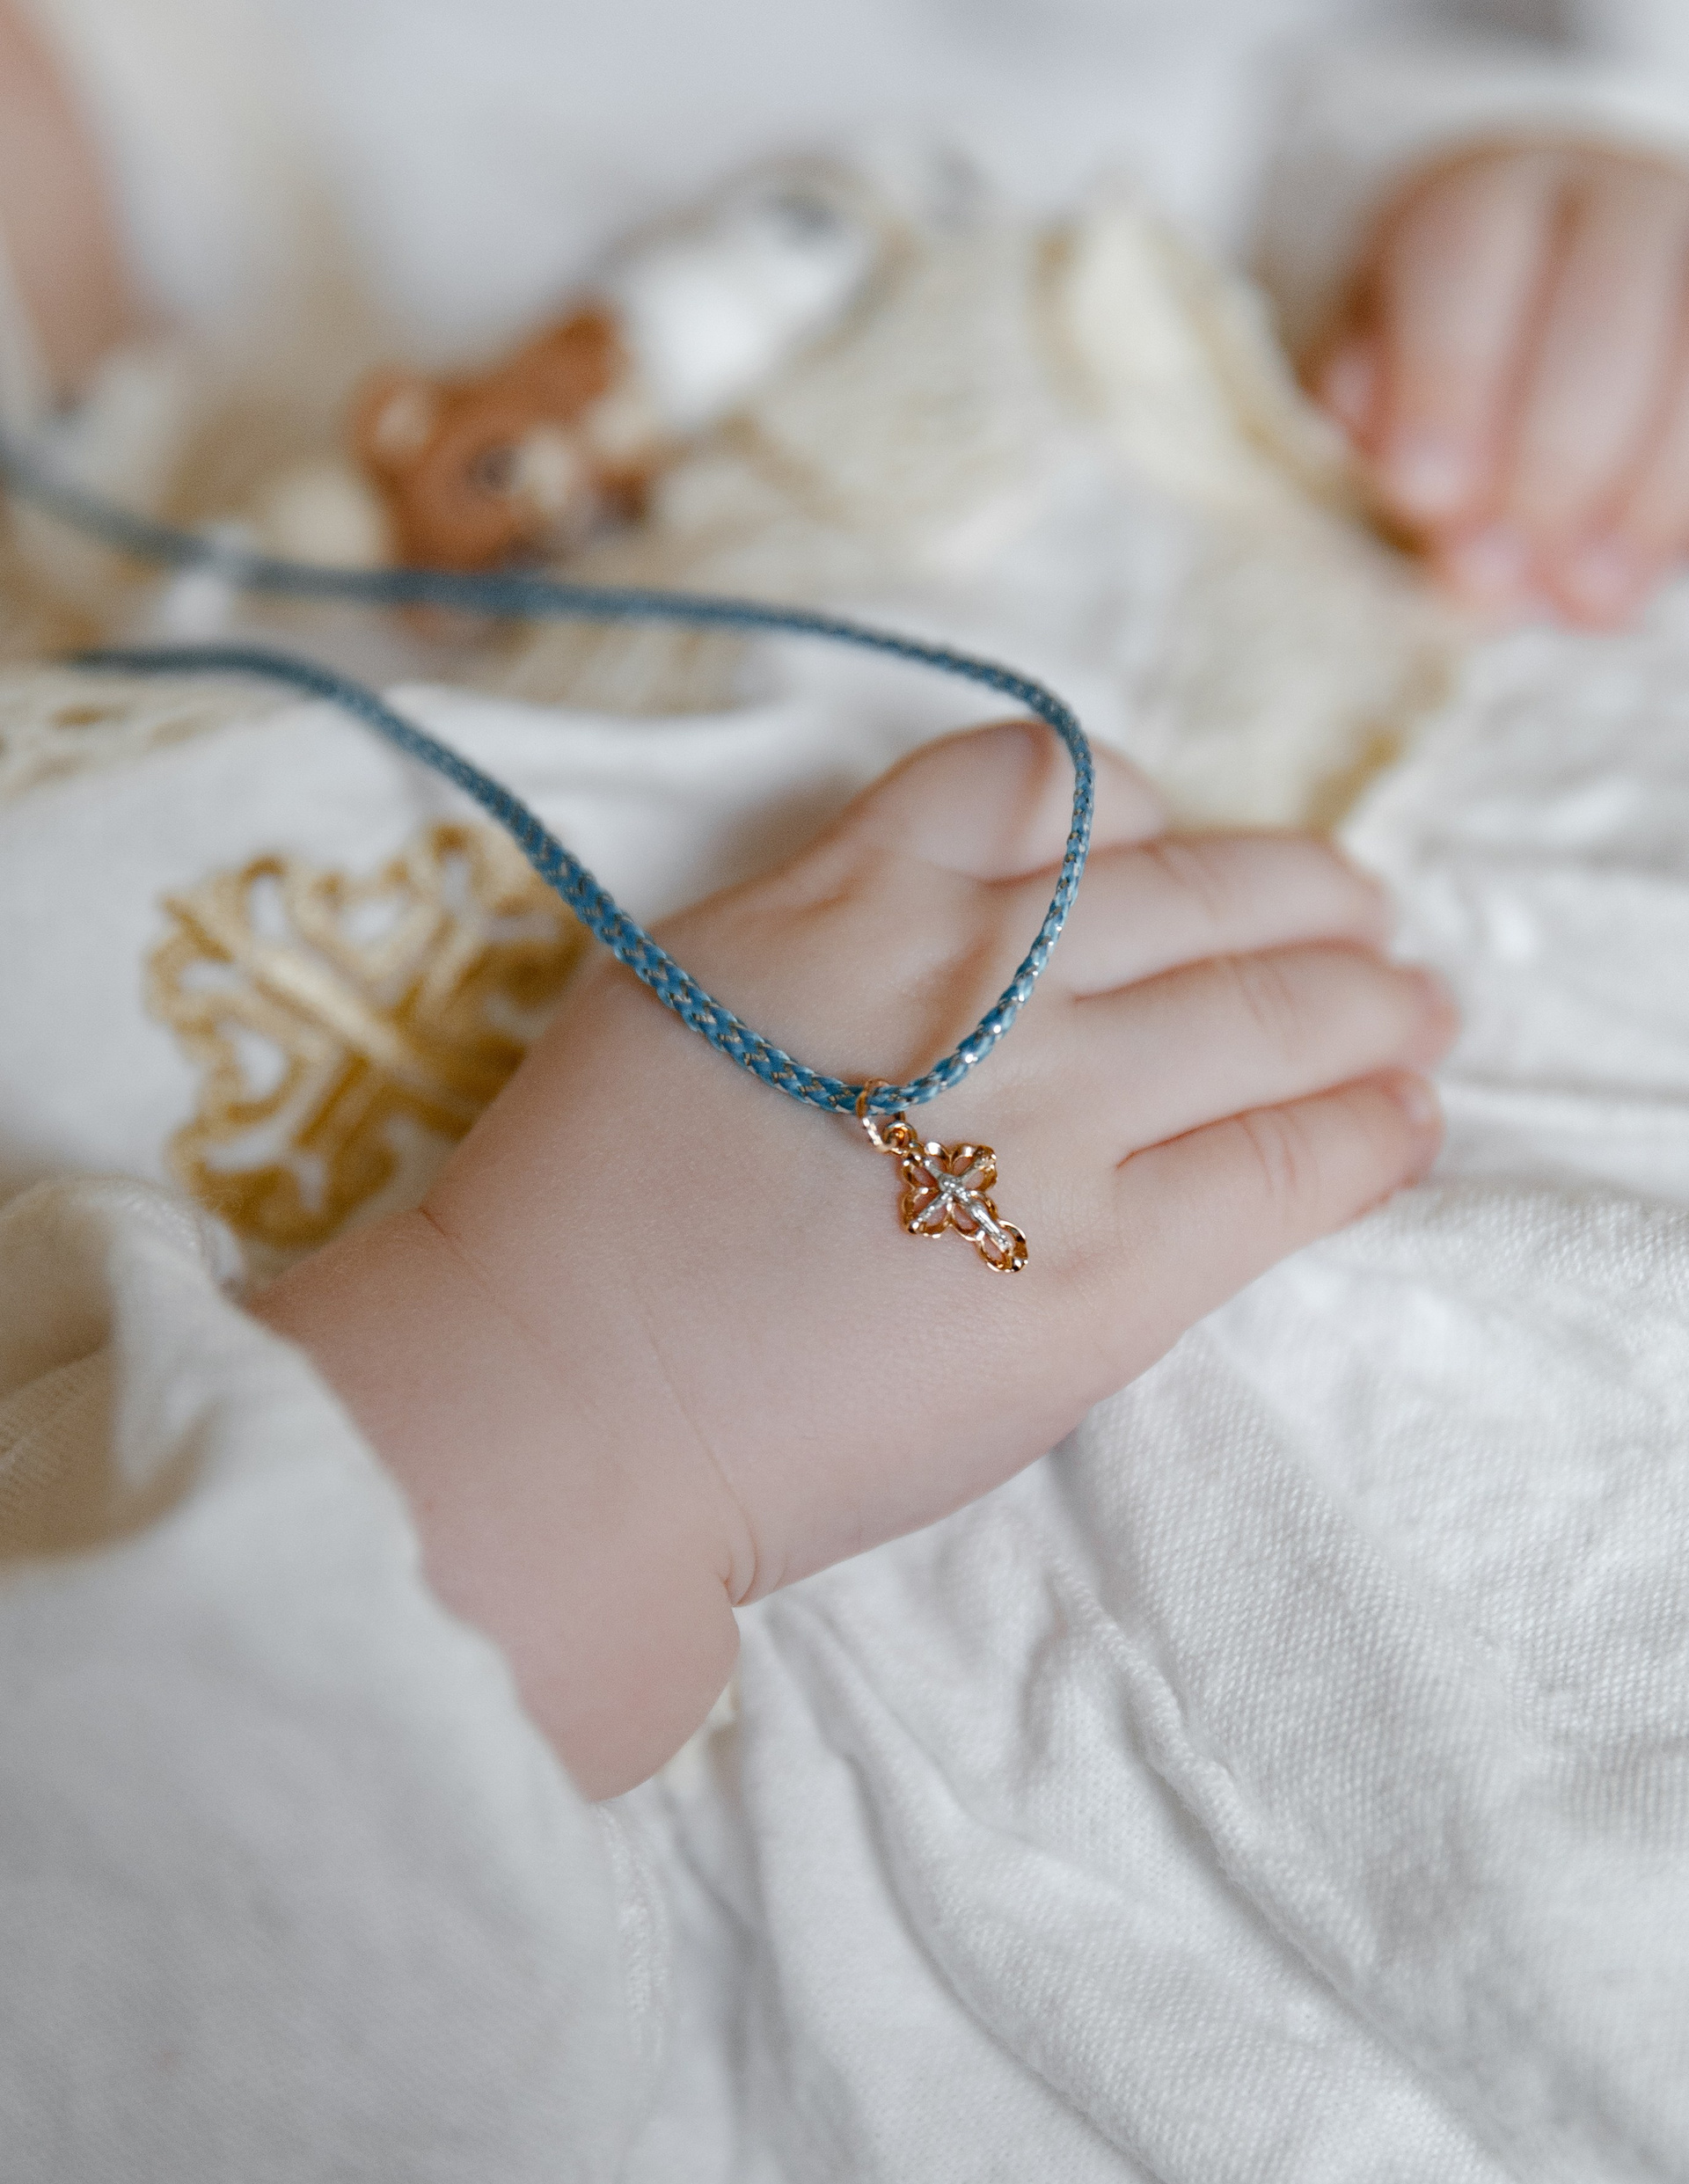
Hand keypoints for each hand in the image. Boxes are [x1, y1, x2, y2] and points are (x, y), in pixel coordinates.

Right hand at [255, 726, 1453, 1794]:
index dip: (1131, 805)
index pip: (1042, 777)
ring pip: (1279, 1007)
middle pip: (1200, 883)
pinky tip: (1408, 1119)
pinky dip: (1374, 1129)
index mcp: (850, 897)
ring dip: (1374, 997)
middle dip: (1303, 888)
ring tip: (1419, 1007)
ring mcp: (1052, 1121)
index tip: (1163, 850)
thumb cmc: (583, 1217)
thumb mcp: (677, 994)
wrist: (562, 1407)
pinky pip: (1295, 1164)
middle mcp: (969, 981)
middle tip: (1360, 908)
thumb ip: (830, 931)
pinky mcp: (1106, 1272)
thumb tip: (964, 923)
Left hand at [1311, 143, 1688, 628]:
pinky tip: (1632, 588)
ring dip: (1642, 496)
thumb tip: (1408, 482)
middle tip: (1494, 573)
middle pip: (1604, 314)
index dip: (1446, 380)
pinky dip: (1682, 511)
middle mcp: (1612, 205)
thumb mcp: (1372, 382)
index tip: (1422, 496)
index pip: (1467, 261)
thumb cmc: (1432, 370)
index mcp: (1487, 202)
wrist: (1539, 329)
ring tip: (1582, 601)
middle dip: (1551, 459)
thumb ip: (1373, 424)